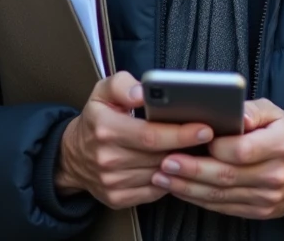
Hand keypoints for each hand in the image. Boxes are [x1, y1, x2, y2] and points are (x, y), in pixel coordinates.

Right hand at [56, 72, 214, 208]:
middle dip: (188, 147)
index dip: (180, 133)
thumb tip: (142, 91)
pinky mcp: (118, 198)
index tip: (204, 127)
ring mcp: (112, 182)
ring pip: (160, 175)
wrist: (72, 157)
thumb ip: (122, 85)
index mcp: (105, 128)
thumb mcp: (102, 92)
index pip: (150, 135)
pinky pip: (154, 191)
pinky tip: (177, 167)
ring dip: (181, 164)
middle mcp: (107, 158)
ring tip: (198, 150)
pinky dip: (169, 180)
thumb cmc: (96, 120)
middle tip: (211, 139)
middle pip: (159, 156)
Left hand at [150, 98, 283, 219]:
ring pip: (221, 194)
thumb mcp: (275, 113)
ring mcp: (267, 197)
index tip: (191, 140)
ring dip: (188, 187)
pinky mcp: (259, 211)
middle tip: (166, 161)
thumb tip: (233, 112)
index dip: (215, 147)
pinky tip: (181, 188)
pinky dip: (199, 199)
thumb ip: (251, 110)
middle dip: (191, 169)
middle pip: (226, 175)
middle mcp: (275, 174)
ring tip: (164, 176)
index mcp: (280, 144)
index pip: (242, 150)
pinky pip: (224, 207)